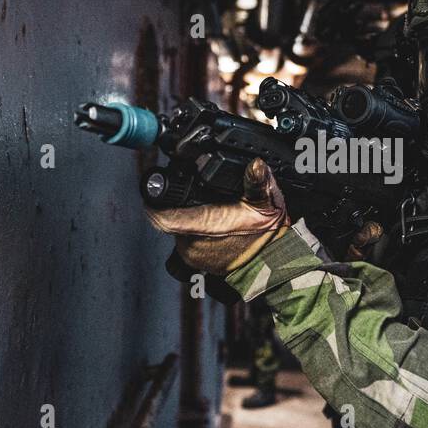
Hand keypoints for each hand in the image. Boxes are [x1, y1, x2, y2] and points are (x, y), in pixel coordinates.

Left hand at [147, 157, 289, 275]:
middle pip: (170, 219)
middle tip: (192, 195)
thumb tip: (255, 164)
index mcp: (204, 226)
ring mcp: (195, 255)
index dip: (154, 204)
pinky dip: (194, 232)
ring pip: (178, 231)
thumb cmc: (268, 235)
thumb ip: (257, 181)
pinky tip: (210, 225)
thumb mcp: (266, 202)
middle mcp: (193, 243)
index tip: (154, 193)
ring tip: (205, 209)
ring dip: (186, 219)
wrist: (274, 263)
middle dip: (177, 206)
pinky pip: (187, 242)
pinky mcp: (199, 263)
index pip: (162, 217)